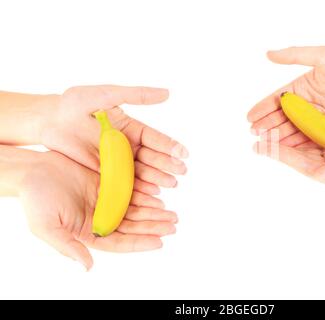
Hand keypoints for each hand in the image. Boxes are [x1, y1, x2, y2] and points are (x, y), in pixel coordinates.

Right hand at [20, 151, 177, 269]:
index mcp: (89, 232)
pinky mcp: (108, 184)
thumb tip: (87, 267)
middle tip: (173, 225)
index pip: (120, 242)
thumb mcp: (47, 226)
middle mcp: (101, 218)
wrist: (32, 170)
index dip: (139, 242)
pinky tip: (158, 195)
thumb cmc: (36, 199)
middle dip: (153, 226)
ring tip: (171, 214)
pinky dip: (145, 194)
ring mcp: (106, 201)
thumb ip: (68, 247)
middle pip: (133, 226)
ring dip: (153, 212)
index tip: (159, 242)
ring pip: (135, 210)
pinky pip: (131, 191)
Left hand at [41, 85, 188, 193]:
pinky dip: (137, 189)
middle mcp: (128, 146)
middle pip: (152, 158)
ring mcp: (117, 162)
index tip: (183, 154)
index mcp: (131, 129)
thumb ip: (135, 95)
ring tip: (169, 185)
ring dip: (156, 179)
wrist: (49, 121)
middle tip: (180, 173)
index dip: (170, 146)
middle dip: (167, 166)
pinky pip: (123, 183)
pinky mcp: (105, 174)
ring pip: (141, 172)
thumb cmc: (76, 103)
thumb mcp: (106, 95)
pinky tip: (150, 193)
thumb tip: (167, 93)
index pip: (155, 138)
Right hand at [248, 46, 324, 145]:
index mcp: (302, 88)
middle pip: (281, 117)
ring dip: (277, 137)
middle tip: (254, 134)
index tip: (249, 118)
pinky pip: (308, 139)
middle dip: (266, 125)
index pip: (277, 99)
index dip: (262, 108)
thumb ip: (296, 55)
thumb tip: (268, 54)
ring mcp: (317, 119)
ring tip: (264, 144)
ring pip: (292, 130)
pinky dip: (295, 145)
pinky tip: (284, 150)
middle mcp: (307, 104)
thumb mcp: (324, 57)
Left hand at [254, 117, 324, 188]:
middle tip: (257, 136)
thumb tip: (316, 174)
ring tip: (266, 127)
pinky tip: (288, 118)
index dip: (283, 156)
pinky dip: (300, 125)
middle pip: (298, 154)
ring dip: (285, 135)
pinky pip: (314, 130)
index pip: (303, 164)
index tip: (264, 148)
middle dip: (278, 145)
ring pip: (303, 142)